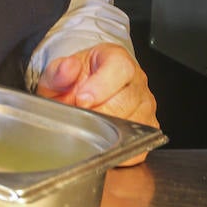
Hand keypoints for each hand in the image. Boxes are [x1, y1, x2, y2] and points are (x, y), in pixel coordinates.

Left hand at [36, 43, 158, 164]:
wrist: (83, 91)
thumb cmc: (75, 81)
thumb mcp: (58, 72)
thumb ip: (58, 70)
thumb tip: (67, 67)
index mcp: (118, 60)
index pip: (120, 69)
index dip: (100, 87)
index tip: (81, 99)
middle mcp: (137, 81)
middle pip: (126, 101)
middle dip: (98, 113)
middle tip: (79, 115)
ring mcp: (145, 104)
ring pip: (133, 123)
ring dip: (107, 130)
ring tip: (89, 125)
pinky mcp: (147, 127)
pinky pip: (139, 143)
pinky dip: (118, 146)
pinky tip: (101, 138)